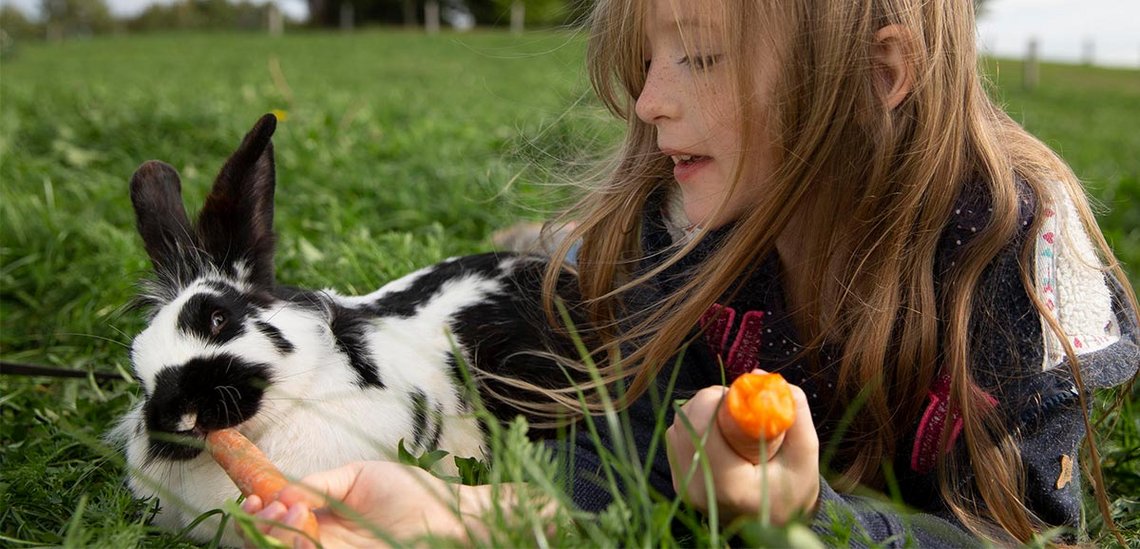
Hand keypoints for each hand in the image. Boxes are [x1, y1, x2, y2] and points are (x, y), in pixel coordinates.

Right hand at [238, 461, 478, 548]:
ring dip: (278, 536)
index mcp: (320, 520)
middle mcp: (322, 542)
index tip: (254, 498)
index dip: (256, 515)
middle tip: (273, 506)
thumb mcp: (356, 477)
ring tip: (293, 512)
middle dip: (261, 526)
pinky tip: (307, 532)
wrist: (448, 512)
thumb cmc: (408, 491)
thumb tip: (281, 491)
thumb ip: (318, 483)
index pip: (275, 524)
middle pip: (271, 545)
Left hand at [665, 372, 819, 524]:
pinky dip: (695, 425)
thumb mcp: (805, 455)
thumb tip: (759, 376)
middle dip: (710, 401)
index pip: (701, 425)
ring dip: (701, 412)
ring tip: (730, 420)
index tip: (741, 396)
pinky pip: (676, 438)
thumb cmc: (792, 491)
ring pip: (678, 427)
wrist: (774, 525)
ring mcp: (683, 487)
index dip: (716, 397)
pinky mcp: (678, 482)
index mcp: (726, 485)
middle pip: (687, 422)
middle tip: (737, 404)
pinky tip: (718, 432)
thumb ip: (794, 413)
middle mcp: (696, 488)